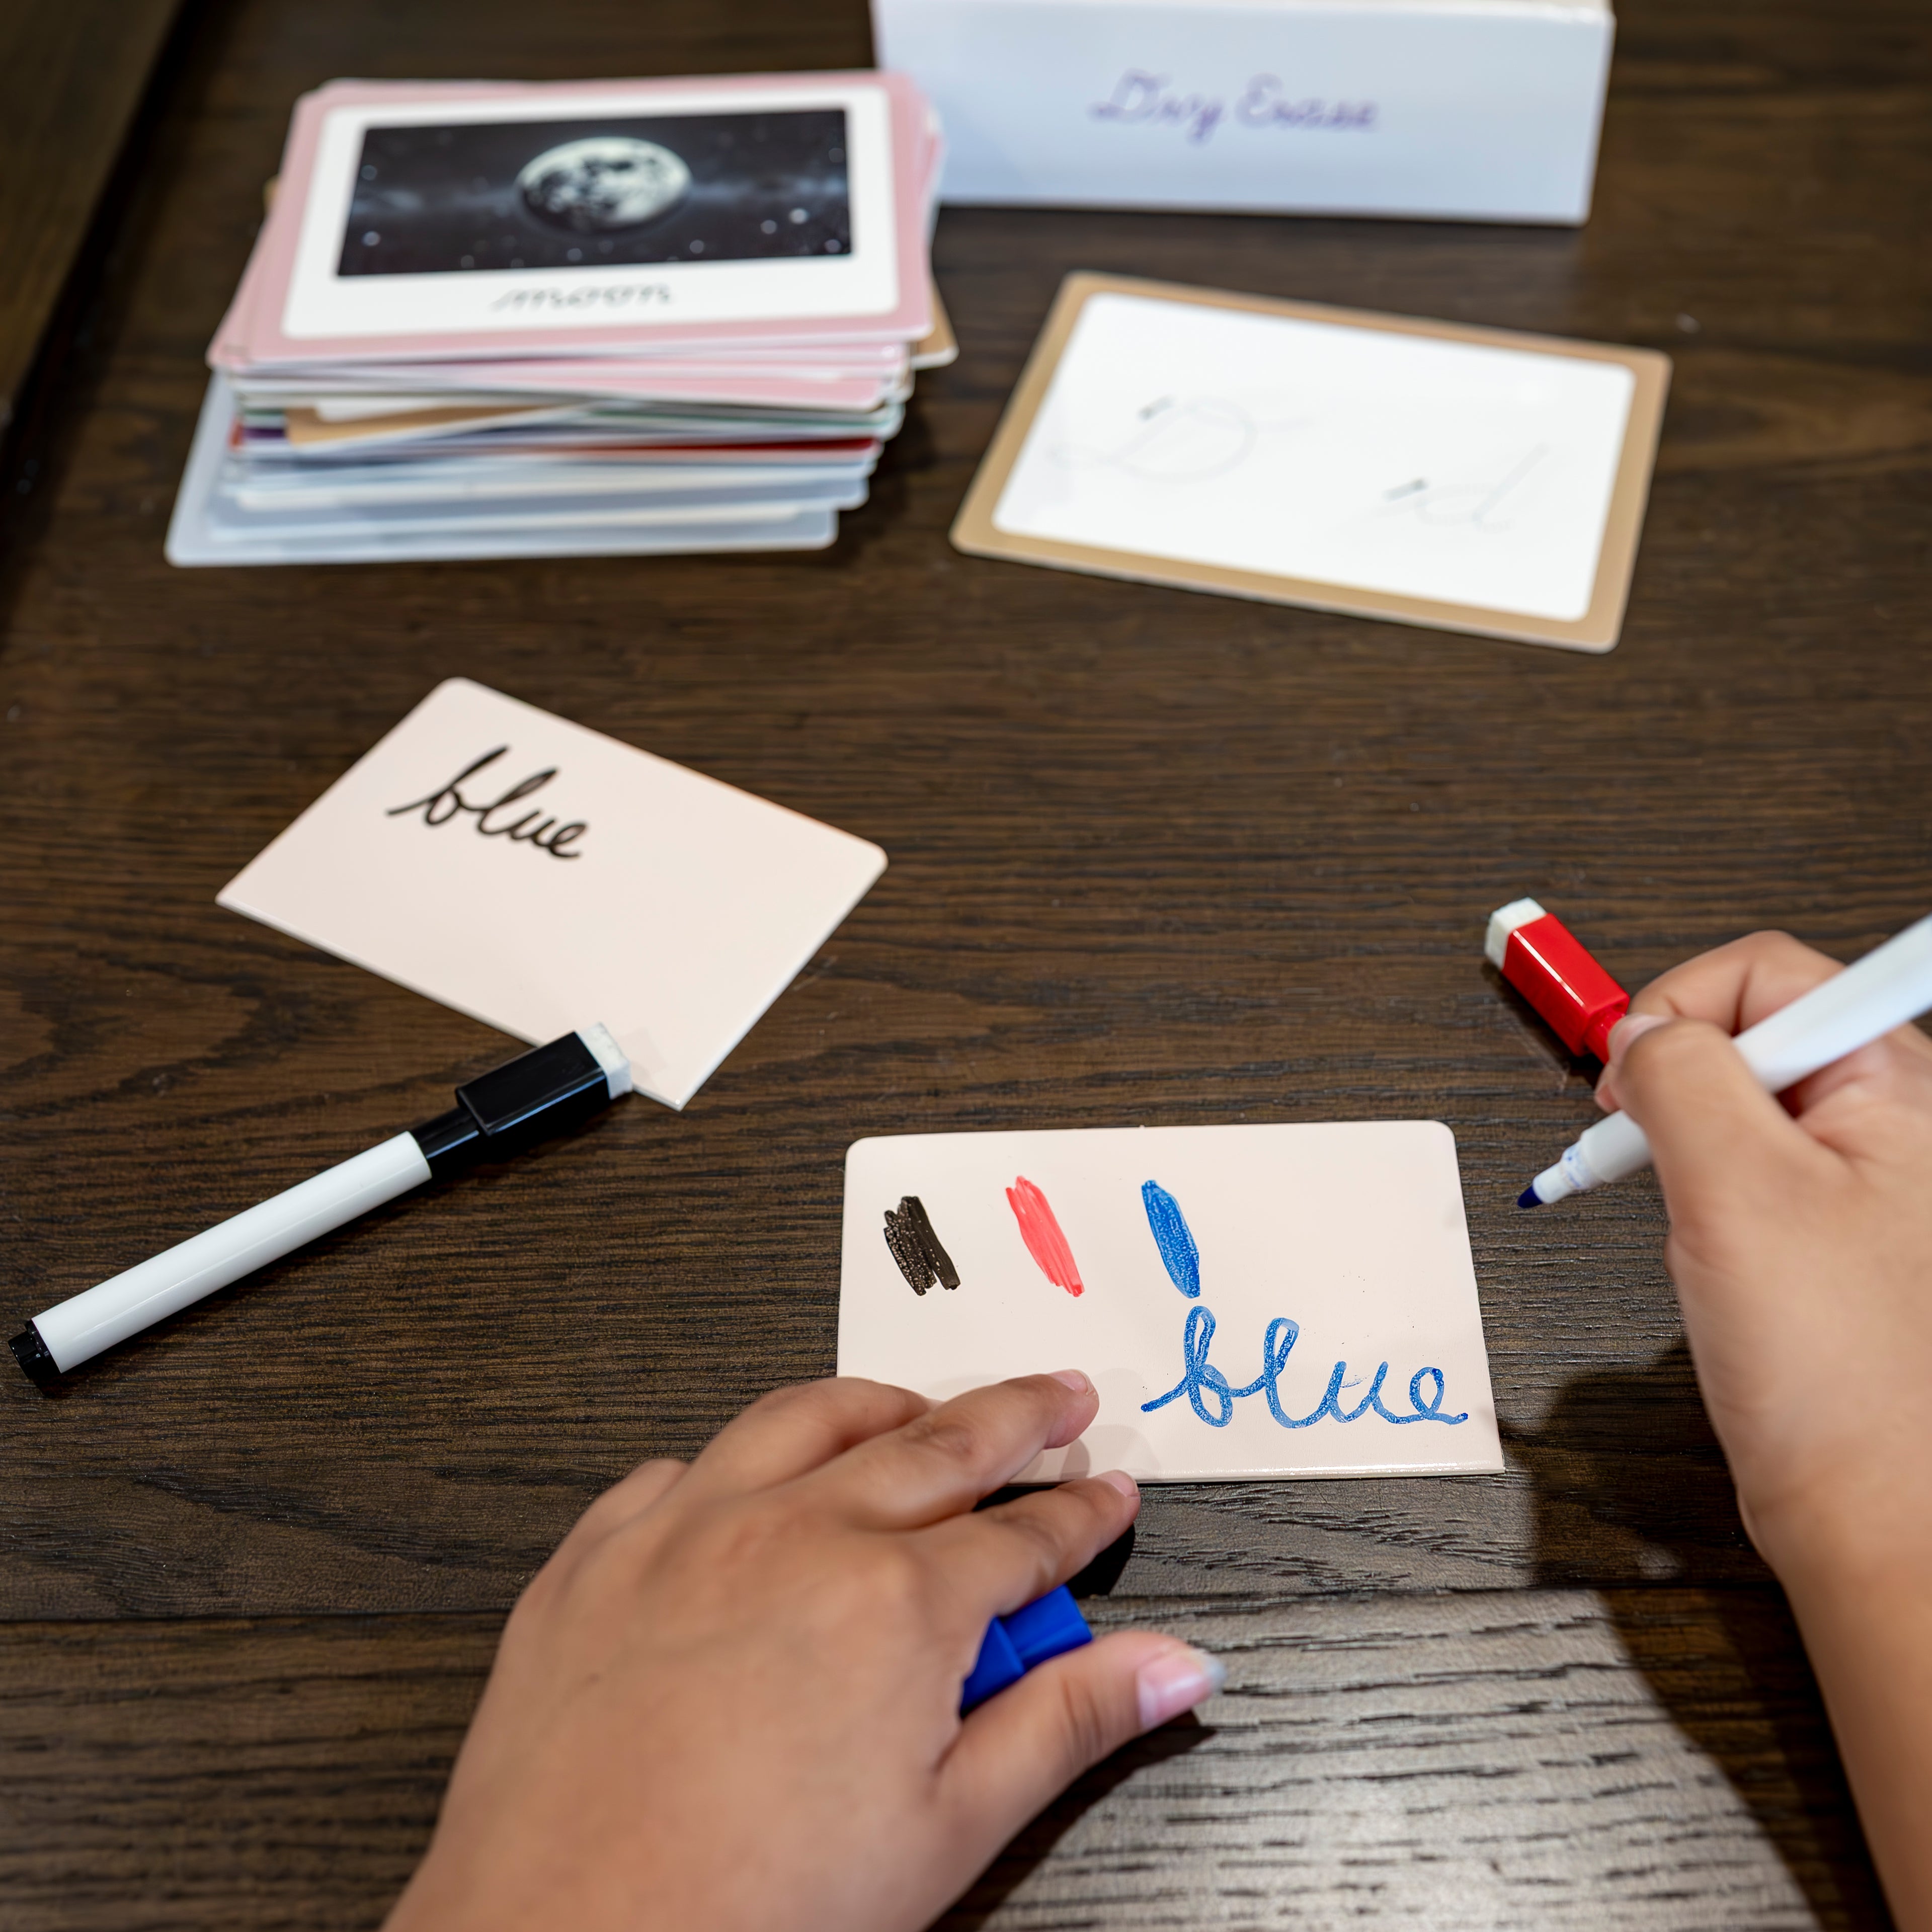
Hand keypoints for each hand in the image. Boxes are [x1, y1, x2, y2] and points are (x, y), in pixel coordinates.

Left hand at [384, 1372, 1222, 1931]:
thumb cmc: (752, 1913)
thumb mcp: (949, 1832)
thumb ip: (1068, 1725)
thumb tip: (1176, 1665)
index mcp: (894, 1602)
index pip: (1023, 1536)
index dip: (1080, 1513)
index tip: (1110, 1494)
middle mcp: (794, 1534)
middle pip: (936, 1445)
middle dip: (1014, 1415)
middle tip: (1060, 1398)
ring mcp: (686, 1533)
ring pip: (804, 1421)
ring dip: (881, 1406)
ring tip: (922, 1406)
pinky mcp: (596, 1559)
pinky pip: (674, 1469)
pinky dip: (728, 1461)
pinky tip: (747, 1478)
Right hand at [1595, 930, 1931, 1926]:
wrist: (1866, 1506)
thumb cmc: (1834, 1372)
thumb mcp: (1732, 1188)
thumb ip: (1679, 1076)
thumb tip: (1639, 1028)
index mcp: (1893, 1085)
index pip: (1772, 970)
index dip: (1684, 1002)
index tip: (1636, 1069)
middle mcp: (1886, 1122)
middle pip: (1752, 1028)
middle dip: (1676, 1076)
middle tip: (1643, 1136)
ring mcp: (1857, 1179)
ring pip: (1737, 1102)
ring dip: (1684, 1141)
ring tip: (1685, 1206)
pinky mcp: (1822, 1232)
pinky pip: (1741, 1167)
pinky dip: (1697, 1190)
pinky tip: (1703, 1245)